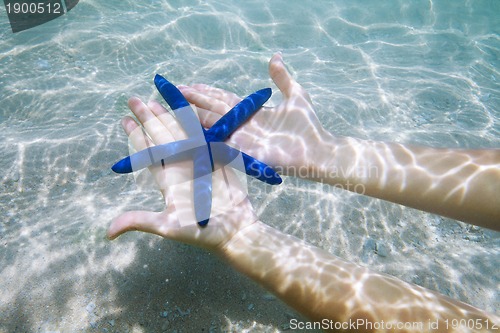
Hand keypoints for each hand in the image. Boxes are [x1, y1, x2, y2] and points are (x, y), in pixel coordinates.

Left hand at [108, 97, 257, 252]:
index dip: (136, 136)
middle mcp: (180, 168)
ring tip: (156, 100)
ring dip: (169, 117)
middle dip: (148, 118)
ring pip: (181, 134)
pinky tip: (188, 109)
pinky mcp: (216, 161)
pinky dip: (196, 123)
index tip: (124, 119)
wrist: (234, 231)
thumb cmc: (201, 232)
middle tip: (135, 99)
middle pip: (161, 137)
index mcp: (167, 180)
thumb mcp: (167, 227)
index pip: (147, 153)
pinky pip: (204, 137)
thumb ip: (139, 221)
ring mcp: (199, 163)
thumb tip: (108, 233)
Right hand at [178, 53, 327, 172]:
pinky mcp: (242, 152)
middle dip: (193, 99)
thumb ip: (282, 77)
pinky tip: (186, 130)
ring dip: (192, 114)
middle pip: (212, 108)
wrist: (317, 151)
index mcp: (252, 111)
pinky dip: (202, 137)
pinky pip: (218, 143)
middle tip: (174, 90)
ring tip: (174, 104)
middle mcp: (242, 124)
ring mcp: (240, 138)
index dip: (207, 91)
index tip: (190, 83)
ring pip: (211, 123)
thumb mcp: (296, 94)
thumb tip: (275, 56)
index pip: (224, 98)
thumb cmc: (308, 126)